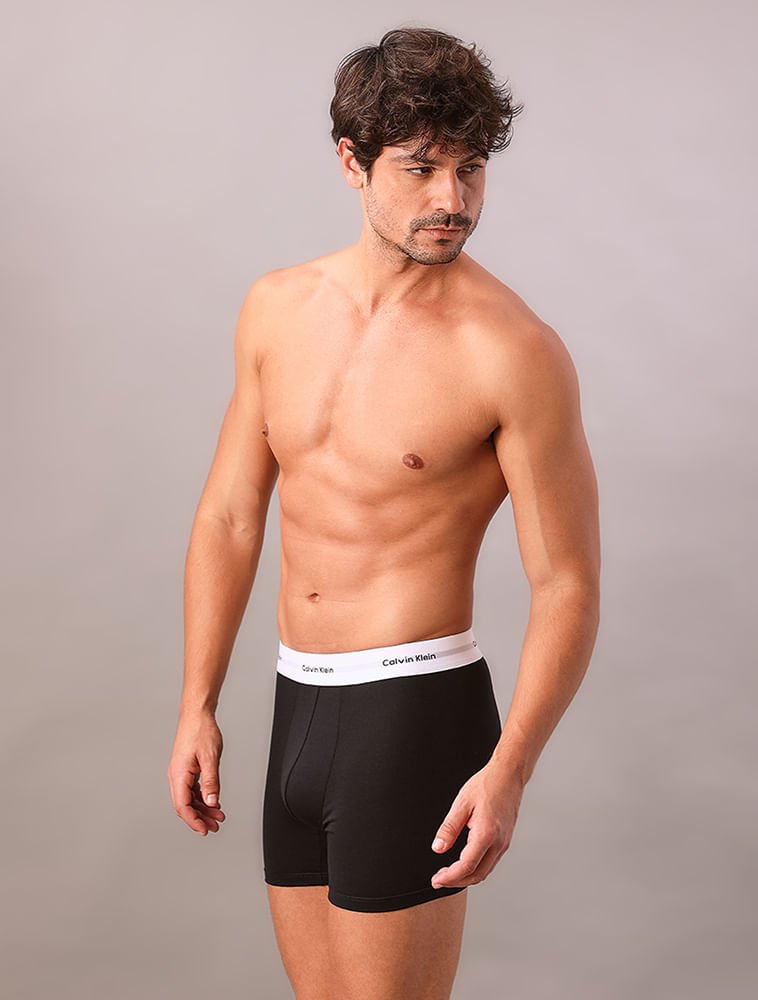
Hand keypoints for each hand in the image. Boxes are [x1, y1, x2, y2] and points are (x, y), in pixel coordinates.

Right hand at [167, 711, 226, 834]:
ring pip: (189, 798)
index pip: (183, 806)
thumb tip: (212, 802)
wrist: (197, 714)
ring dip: (202, 808)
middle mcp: (176, 775)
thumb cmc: (201, 731)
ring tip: (217, 816)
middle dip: (200, 818)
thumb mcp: (211, 758)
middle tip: (215, 826)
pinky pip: (192, 789)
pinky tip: (213, 802)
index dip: (194, 821)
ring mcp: (181, 772)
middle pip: (185, 805)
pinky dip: (202, 797)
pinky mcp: (186, 769)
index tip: (204, 830)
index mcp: (179, 774)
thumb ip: (211, 782)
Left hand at [430, 760, 523, 888]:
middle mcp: (498, 843)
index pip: (467, 866)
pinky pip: (490, 862)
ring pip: (485, 871)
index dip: (450, 877)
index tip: (436, 880)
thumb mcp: (461, 803)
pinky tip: (464, 863)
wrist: (508, 776)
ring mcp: (504, 843)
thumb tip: (438, 848)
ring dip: (466, 876)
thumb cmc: (486, 785)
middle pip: (477, 875)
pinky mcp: (505, 840)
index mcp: (486, 833)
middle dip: (456, 881)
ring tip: (448, 873)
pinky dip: (476, 868)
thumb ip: (449, 828)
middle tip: (439, 880)